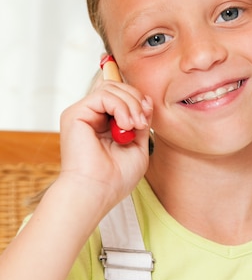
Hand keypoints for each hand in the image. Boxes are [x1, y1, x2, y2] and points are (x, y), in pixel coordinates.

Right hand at [59, 80, 152, 208]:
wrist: (97, 192)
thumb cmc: (116, 178)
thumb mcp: (138, 146)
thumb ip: (141, 121)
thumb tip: (146, 99)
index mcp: (104, 124)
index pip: (121, 96)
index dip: (137, 100)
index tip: (146, 121)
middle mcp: (91, 116)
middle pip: (117, 87)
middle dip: (136, 100)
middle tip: (142, 124)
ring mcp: (82, 114)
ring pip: (111, 88)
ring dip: (131, 104)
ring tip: (135, 125)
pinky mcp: (75, 114)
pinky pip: (103, 95)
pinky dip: (121, 106)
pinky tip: (125, 125)